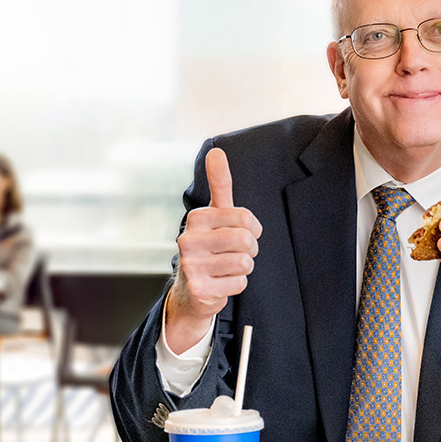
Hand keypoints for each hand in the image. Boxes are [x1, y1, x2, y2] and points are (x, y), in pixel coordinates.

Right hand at [166, 148, 262, 351]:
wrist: (192, 290)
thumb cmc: (210, 246)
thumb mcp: (214, 214)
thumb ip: (219, 184)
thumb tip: (216, 151)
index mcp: (196, 218)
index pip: (244, 218)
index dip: (252, 228)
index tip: (243, 233)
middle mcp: (188, 240)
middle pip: (246, 240)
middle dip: (250, 249)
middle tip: (238, 253)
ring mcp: (191, 266)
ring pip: (244, 263)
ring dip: (243, 267)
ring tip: (227, 267)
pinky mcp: (199, 289)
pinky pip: (239, 283)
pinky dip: (236, 284)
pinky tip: (221, 282)